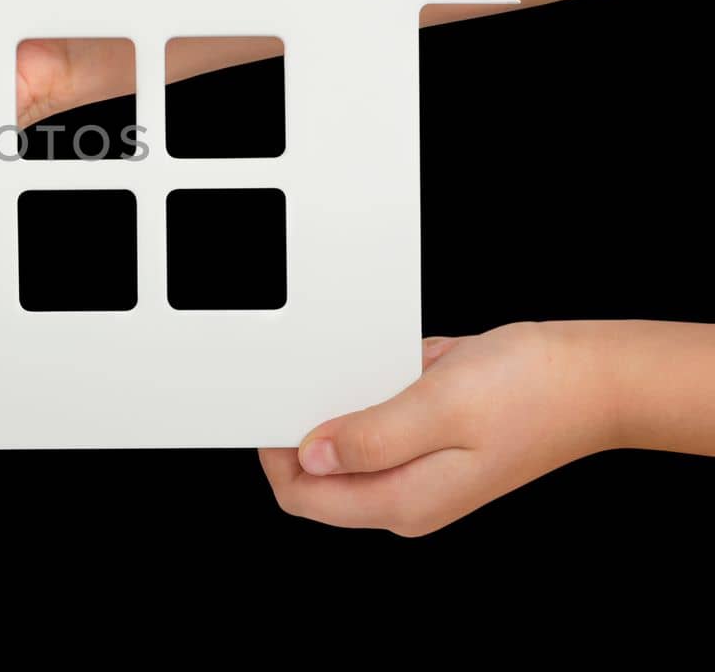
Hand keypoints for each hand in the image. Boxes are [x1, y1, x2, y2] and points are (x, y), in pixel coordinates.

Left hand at [259, 322, 616, 535]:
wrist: (594, 378)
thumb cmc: (531, 392)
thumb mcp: (440, 408)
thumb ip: (370, 438)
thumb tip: (309, 456)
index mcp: (404, 500)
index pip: (305, 498)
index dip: (276, 455)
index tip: (273, 406)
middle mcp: (407, 495)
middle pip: (318, 476)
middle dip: (304, 428)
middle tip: (310, 377)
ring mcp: (419, 470)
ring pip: (346, 445)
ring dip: (341, 405)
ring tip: (362, 368)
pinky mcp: (431, 440)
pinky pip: (378, 420)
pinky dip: (374, 391)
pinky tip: (395, 366)